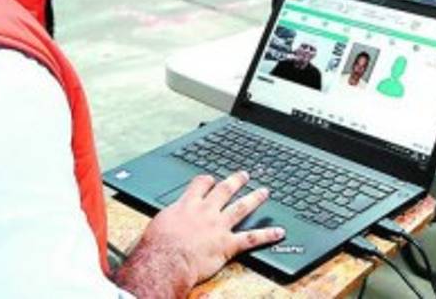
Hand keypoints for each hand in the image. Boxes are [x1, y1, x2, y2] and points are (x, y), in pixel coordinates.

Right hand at [115, 171, 283, 297]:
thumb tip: (163, 226)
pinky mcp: (227, 244)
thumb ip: (166, 222)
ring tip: (264, 192)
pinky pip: (252, 238)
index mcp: (186, 206)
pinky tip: (279, 232)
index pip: (199, 186)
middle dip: (235, 181)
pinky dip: (267, 235)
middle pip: (224, 191)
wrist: (165, 259)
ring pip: (241, 208)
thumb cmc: (156, 246)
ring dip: (254, 199)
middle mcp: (205, 212)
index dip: (207, 180)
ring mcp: (218, 226)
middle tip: (244, 174)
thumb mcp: (157, 226)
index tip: (211, 178)